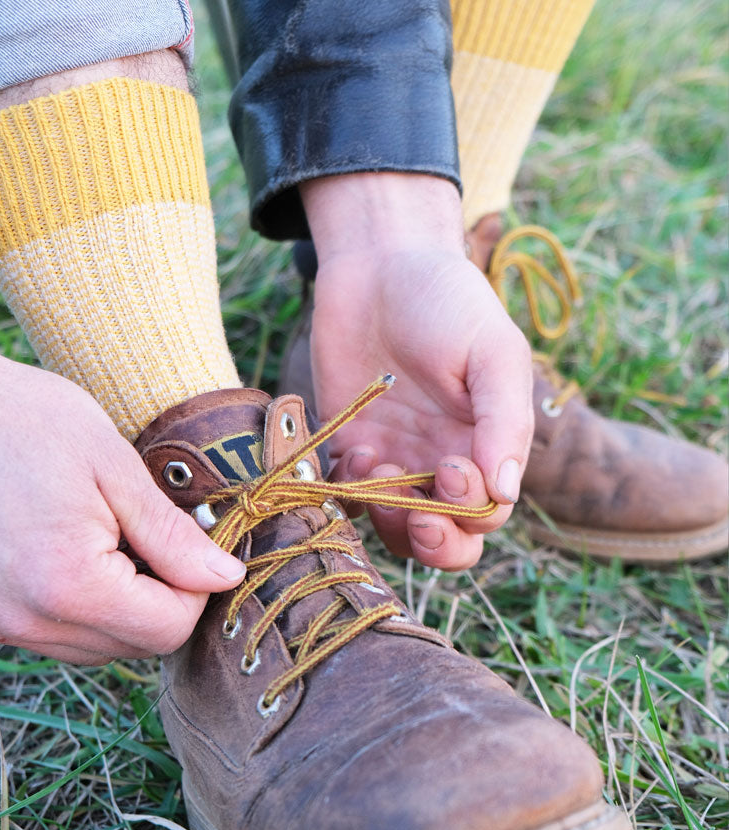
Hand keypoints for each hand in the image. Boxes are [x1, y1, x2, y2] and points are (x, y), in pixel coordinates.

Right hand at [0, 326, 245, 664]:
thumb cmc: (23, 418)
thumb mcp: (114, 466)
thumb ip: (172, 535)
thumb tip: (226, 577)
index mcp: (68, 585)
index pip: (167, 630)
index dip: (196, 590)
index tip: (190, 541)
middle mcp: (25, 620)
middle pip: (132, 646)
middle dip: (160, 599)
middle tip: (150, 533)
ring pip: (93, 646)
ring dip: (120, 605)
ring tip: (109, 536)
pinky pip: (51, 632)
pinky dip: (78, 605)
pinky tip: (72, 549)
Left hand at [301, 173, 533, 569]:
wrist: (379, 263)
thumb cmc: (447, 301)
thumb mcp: (492, 352)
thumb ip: (504, 421)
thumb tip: (507, 491)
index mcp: (487, 445)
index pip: (488, 513)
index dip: (470, 510)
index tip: (450, 467)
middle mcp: (441, 463)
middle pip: (445, 540)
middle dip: (435, 542)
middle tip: (417, 515)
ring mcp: (394, 459)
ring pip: (394, 528)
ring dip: (386, 516)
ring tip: (376, 464)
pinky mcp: (348, 446)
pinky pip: (346, 496)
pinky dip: (347, 490)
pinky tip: (352, 448)